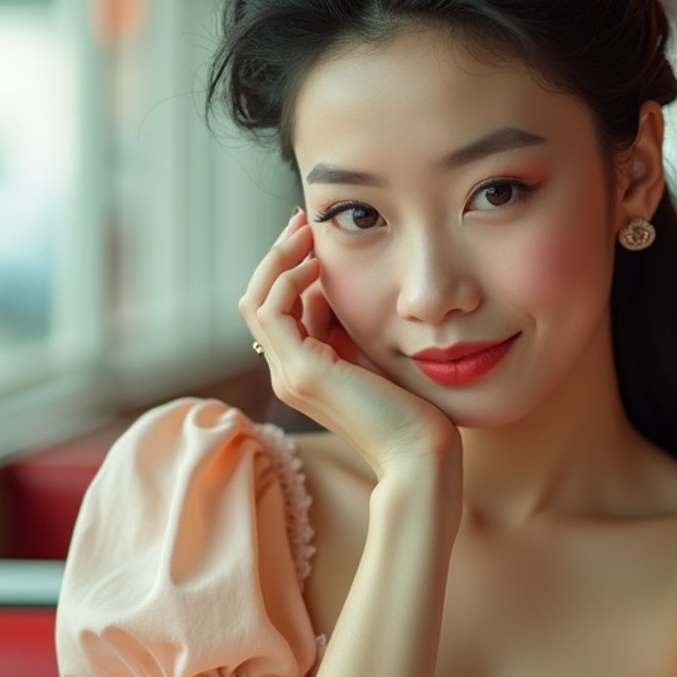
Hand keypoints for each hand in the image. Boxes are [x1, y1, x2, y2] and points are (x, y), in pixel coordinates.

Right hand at [240, 210, 460, 478]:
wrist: (420, 455)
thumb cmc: (412, 411)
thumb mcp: (374, 355)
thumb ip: (349, 328)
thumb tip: (333, 288)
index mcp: (303, 371)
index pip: (276, 310)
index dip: (288, 268)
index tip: (312, 234)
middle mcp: (287, 374)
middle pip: (257, 301)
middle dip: (277, 255)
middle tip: (302, 221)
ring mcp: (290, 374)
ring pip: (257, 301)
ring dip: (279, 259)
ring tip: (308, 233)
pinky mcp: (304, 371)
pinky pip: (273, 310)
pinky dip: (289, 279)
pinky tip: (318, 264)